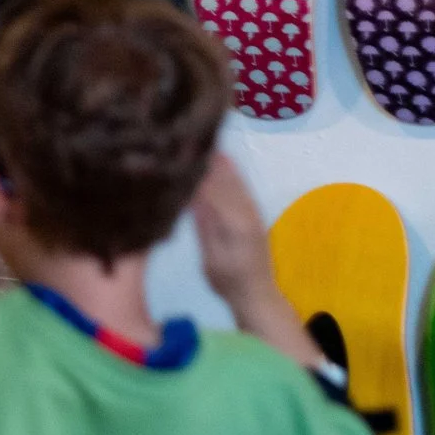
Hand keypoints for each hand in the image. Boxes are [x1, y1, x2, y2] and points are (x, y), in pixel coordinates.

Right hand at [192, 153, 277, 308]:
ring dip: (219, 160)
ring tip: (202, 141)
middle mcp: (247, 211)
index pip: (210, 189)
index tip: (177, 154)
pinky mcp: (253, 214)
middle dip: (207, 160)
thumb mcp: (211, 256)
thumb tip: (191, 194)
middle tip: (186, 140)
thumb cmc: (228, 281)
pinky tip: (222, 160)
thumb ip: (205, 224)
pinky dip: (230, 170)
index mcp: (234, 223)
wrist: (257, 294)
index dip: (194, 171)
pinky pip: (241, 186)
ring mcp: (253, 211)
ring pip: (235, 179)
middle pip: (224, 179)